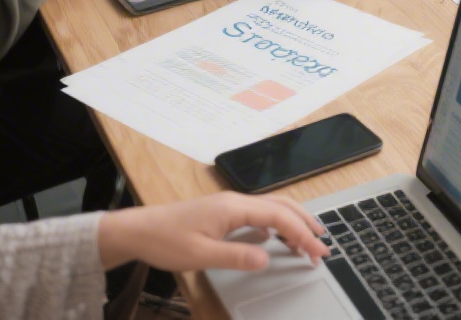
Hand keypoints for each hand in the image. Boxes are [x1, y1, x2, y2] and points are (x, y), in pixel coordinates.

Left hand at [98, 192, 328, 271]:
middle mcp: (236, 201)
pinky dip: (278, 224)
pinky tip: (279, 238)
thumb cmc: (164, 241)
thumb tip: (267, 258)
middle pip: (282, 206)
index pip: (279, 217)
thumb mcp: (200, 255)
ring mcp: (231, 206)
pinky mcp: (225, 213)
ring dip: (294, 222)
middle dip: (306, 224)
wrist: (137, 231)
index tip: (317, 251)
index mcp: (233, 208)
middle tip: (323, 245)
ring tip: (310, 240)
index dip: (302, 234)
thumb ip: (236, 256)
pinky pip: (260, 214)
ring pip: (273, 208)